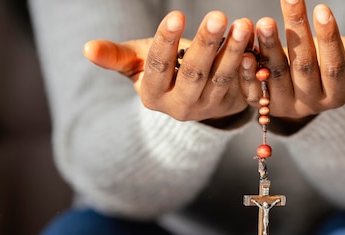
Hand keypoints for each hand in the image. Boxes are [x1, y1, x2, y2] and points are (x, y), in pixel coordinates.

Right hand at [83, 11, 254, 122]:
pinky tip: (257, 48)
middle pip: (194, 73)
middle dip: (206, 43)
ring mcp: (210, 108)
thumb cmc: (164, 69)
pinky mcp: (234, 105)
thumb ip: (116, 56)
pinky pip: (245, 88)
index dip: (166, 42)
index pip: (157, 67)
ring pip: (222, 79)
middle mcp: (181, 107)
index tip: (176, 15)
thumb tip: (87, 48)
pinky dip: (251, 69)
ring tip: (243, 25)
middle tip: (219, 15)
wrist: (195, 95)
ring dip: (234, 51)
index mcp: (152, 95)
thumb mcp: (139, 62)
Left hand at [240, 0, 344, 124]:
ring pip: (274, 75)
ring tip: (262, 21)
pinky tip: (242, 45)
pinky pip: (250, 87)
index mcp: (337, 95)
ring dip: (268, 47)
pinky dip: (244, 67)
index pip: (335, 66)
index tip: (322, 7)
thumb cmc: (338, 67)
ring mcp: (283, 105)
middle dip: (297, 32)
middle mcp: (310, 104)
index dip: (329, 38)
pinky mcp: (260, 102)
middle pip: (303, 67)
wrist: (307, 90)